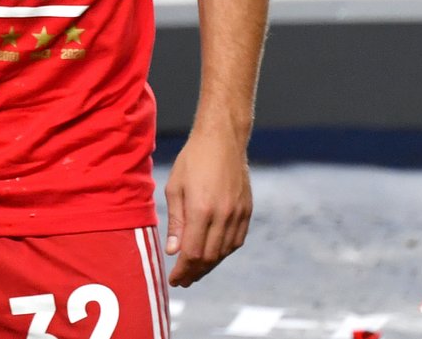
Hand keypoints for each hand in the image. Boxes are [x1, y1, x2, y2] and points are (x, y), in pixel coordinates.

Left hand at [162, 126, 253, 285]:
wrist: (223, 140)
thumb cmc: (193, 160)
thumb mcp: (175, 187)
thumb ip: (175, 221)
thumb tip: (173, 252)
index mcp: (202, 209)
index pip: (193, 253)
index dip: (183, 270)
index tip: (174, 280)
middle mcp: (223, 215)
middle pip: (209, 257)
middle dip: (194, 273)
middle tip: (182, 281)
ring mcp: (238, 214)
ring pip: (224, 251)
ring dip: (209, 265)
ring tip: (195, 271)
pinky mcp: (247, 210)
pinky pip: (236, 241)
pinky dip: (223, 252)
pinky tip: (212, 255)